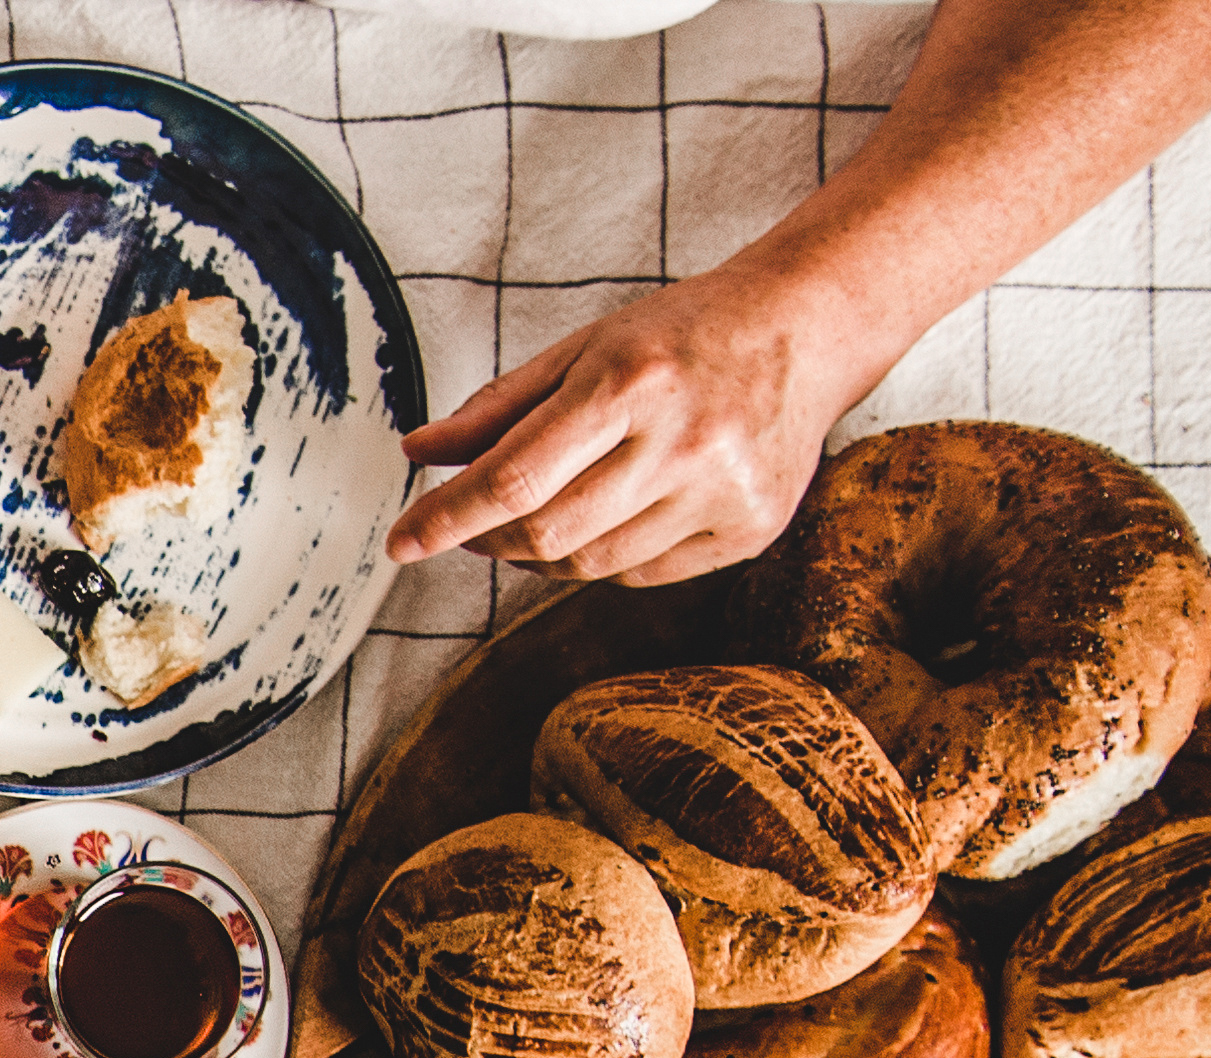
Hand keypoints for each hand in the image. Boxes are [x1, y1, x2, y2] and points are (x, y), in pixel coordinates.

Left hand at [388, 262, 864, 585]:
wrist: (809, 328)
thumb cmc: (684, 335)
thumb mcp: (586, 348)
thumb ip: (499, 408)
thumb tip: (418, 453)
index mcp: (631, 382)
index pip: (514, 477)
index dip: (446, 518)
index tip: (401, 542)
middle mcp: (683, 440)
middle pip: (546, 533)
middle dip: (489, 538)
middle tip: (471, 523)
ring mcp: (723, 491)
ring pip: (589, 565)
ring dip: (543, 552)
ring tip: (542, 512)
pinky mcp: (750, 529)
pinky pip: (641, 575)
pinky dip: (604, 558)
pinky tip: (613, 514)